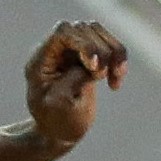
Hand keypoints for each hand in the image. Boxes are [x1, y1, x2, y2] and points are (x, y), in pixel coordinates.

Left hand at [25, 20, 127, 147]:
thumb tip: (91, 64)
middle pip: (83, 29)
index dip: (83, 43)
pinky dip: (119, 60)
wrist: (59, 131)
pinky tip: (116, 82)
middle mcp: (56, 50)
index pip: (63, 33)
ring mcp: (72, 51)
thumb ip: (72, 80)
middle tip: (103, 77)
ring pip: (98, 32)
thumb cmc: (56, 121)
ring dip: (114, 53)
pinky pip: (109, 45)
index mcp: (41, 60)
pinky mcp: (88, 56)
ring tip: (117, 78)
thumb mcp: (60, 106)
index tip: (94, 68)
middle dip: (101, 52)